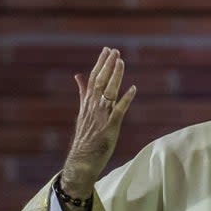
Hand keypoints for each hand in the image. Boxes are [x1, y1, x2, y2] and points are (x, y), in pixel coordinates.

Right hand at [61, 47, 136, 199]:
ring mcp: (101, 117)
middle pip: (100, 82)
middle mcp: (92, 107)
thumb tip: (78, 76)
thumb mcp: (82, 111)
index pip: (93, 79)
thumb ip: (82, 93)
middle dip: (108, 65)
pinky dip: (126, 99)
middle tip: (115, 50)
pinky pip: (119, 111)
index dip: (100, 64)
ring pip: (109, 92)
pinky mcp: (110, 127)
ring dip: (115, 77)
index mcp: (87, 103)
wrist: (81, 160)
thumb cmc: (85, 137)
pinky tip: (133, 89)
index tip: (106, 50)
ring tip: (121, 62)